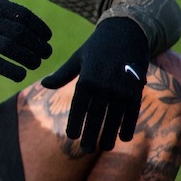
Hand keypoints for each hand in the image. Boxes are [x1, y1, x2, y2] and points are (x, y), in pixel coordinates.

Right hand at [0, 0, 52, 81]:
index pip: (24, 16)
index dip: (39, 27)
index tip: (48, 37)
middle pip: (19, 33)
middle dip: (37, 45)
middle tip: (47, 53)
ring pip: (10, 48)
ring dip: (28, 58)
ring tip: (37, 63)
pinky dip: (10, 70)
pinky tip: (21, 75)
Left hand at [41, 16, 149, 152]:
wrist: (127, 30)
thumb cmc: (97, 45)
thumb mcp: (77, 58)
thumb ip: (62, 74)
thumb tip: (44, 84)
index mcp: (86, 79)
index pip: (78, 107)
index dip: (75, 123)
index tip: (71, 137)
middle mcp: (104, 85)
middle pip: (96, 116)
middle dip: (91, 134)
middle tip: (85, 150)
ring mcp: (121, 87)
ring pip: (114, 116)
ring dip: (109, 134)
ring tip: (104, 148)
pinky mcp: (136, 87)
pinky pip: (132, 110)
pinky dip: (129, 124)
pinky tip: (124, 137)